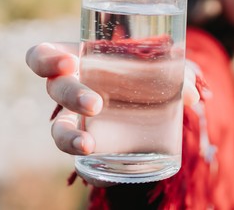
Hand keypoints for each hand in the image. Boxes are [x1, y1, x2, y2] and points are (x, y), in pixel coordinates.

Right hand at [25, 42, 199, 156]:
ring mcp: (75, 123)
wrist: (150, 106)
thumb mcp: (162, 67)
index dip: (47, 60)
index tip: (70, 62)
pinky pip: (82, 164)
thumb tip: (191, 96)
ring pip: (58, 131)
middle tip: (95, 104)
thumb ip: (177, 74)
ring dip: (68, 138)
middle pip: (55, 90)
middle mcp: (69, 91)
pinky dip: (92, 172)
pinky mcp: (90, 150)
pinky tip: (103, 176)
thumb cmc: (146, 73)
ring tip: (88, 145)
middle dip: (71, 96)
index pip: (43, 57)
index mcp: (77, 61)